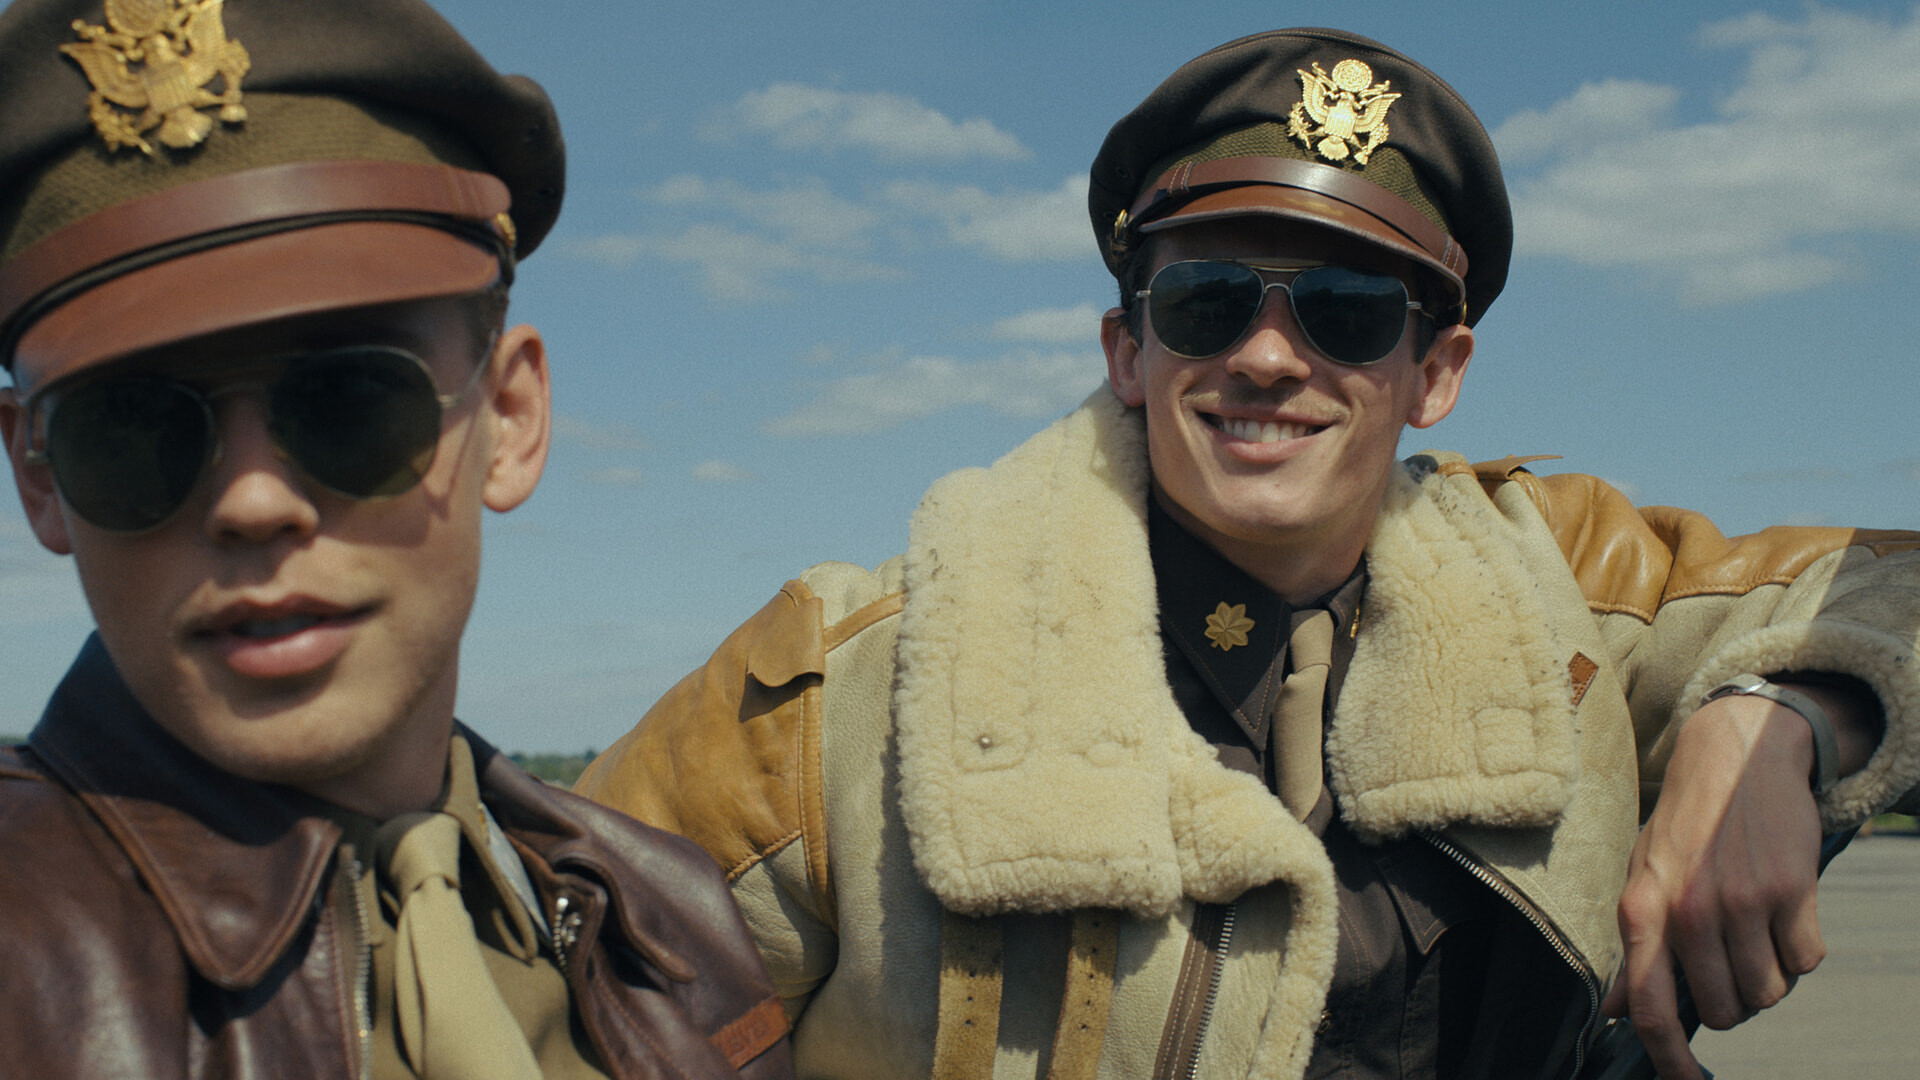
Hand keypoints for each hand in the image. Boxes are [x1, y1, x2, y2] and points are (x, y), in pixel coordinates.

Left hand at [1602, 693, 1824, 1079]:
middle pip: (1726, 1011)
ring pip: (1769, 992)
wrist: (1735, 757)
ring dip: (1769, 974)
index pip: (1652, 1008)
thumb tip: (1617, 1012)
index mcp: (1642, 910)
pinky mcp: (1792, 891)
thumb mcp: (1641, 877)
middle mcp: (1688, 910)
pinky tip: (1783, 911)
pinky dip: (1801, 949)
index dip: (1670, 1060)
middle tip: (1731, 958)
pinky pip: (1808, 962)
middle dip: (1734, 999)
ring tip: (1755, 929)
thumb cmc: (1685, 827)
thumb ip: (1634, 946)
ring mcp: (1742, 902)